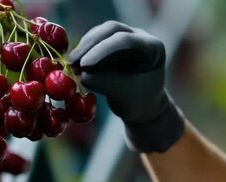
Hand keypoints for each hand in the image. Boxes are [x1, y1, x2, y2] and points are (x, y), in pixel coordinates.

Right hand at [69, 21, 184, 151]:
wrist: (144, 108)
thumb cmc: (140, 103)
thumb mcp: (124, 96)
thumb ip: (106, 83)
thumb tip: (82, 74)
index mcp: (153, 47)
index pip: (125, 40)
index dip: (103, 50)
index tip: (85, 65)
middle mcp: (140, 37)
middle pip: (112, 30)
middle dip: (90, 44)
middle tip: (72, 61)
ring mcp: (126, 37)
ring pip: (101, 33)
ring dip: (84, 48)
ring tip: (71, 66)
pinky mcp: (112, 44)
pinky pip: (95, 42)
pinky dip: (84, 52)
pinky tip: (74, 65)